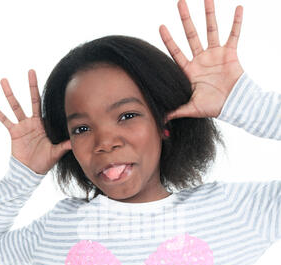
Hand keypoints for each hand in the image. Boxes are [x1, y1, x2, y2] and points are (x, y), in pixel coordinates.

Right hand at [0, 70, 71, 174]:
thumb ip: (64, 145)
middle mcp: (33, 122)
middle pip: (32, 100)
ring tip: (4, 80)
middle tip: (31, 71)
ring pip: (15, 106)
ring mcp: (23, 126)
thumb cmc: (44, 162)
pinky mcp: (14, 132)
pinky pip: (4, 119)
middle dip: (32, 86)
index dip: (49, 97)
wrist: (30, 171)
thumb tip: (75, 141)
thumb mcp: (56, 153)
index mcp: (44, 125)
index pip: (47, 108)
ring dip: (9, 93)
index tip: (53, 83)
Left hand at [159, 0, 243, 120]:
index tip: (161, 27)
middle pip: (191, 35)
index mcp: (190, 71)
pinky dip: (236, 22)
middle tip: (180, 3)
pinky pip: (234, 35)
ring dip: (209, 14)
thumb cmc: (212, 108)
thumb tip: (159, 120)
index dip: (169, 40)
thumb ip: (175, 111)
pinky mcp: (230, 53)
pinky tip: (237, 8)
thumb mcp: (190, 109)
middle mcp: (201, 59)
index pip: (176, 52)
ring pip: (211, 30)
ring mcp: (215, 55)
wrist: (233, 105)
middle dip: (185, 20)